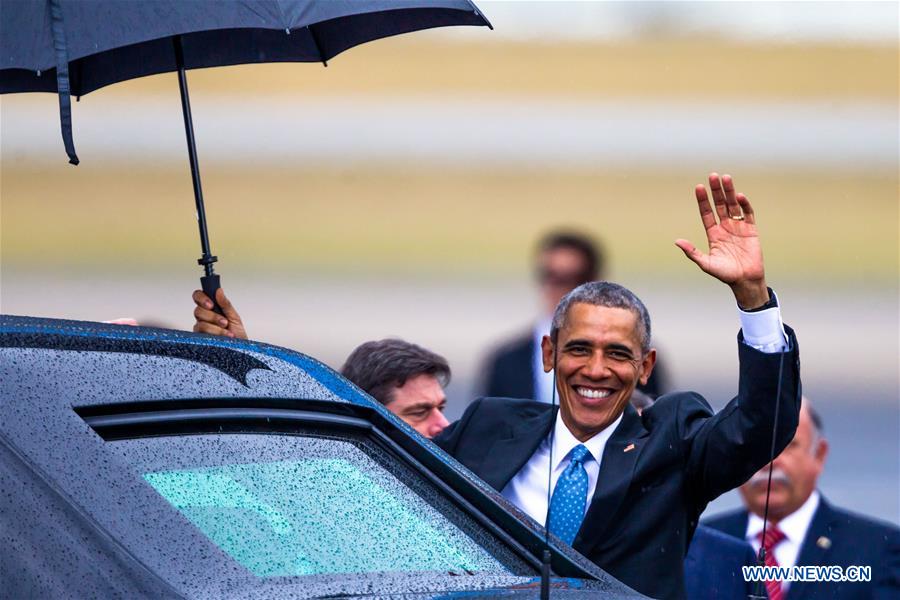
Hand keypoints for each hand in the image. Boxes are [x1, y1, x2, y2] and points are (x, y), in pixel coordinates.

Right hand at [192, 287, 247, 338]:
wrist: (240, 349)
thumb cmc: (238, 335)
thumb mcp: (234, 317)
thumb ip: (226, 304)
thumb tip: (219, 291)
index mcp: (210, 309)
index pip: (198, 297)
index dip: (201, 298)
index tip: (211, 304)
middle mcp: (203, 319)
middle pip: (198, 310)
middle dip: (213, 316)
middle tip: (224, 321)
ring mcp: (200, 330)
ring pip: (200, 323)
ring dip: (216, 327)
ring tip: (227, 330)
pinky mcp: (200, 340)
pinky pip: (202, 334)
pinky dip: (216, 334)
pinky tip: (224, 336)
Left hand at [675, 173, 768, 308]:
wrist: (745, 281)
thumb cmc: (725, 274)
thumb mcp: (705, 263)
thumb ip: (692, 252)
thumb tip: (677, 242)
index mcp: (713, 234)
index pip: (706, 213)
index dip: (703, 201)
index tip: (698, 187)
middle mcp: (725, 228)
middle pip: (719, 205)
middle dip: (716, 191)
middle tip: (713, 176)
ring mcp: (738, 227)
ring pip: (733, 205)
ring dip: (729, 192)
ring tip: (725, 178)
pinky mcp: (751, 230)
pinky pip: (748, 214)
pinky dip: (744, 205)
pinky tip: (739, 196)